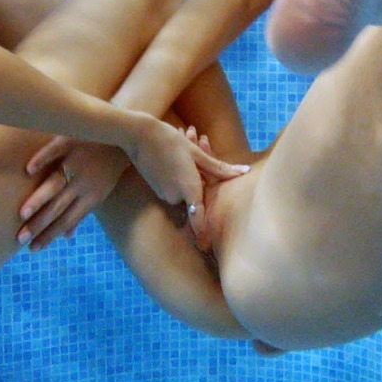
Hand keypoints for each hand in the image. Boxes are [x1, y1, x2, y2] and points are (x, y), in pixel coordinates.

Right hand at [18, 136, 128, 250]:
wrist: (126, 135)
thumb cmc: (109, 167)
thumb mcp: (101, 192)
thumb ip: (82, 213)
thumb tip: (67, 237)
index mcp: (91, 197)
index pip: (67, 221)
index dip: (49, 236)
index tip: (31, 249)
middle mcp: (83, 183)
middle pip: (58, 208)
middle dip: (39, 225)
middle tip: (19, 239)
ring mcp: (77, 162)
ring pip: (55, 183)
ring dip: (40, 198)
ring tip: (23, 213)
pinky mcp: (72, 141)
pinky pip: (55, 150)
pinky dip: (42, 159)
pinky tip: (28, 170)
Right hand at [128, 114, 248, 236]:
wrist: (138, 135)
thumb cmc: (169, 140)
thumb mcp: (196, 153)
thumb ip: (220, 168)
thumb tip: (243, 172)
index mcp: (189, 188)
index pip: (198, 216)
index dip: (203, 231)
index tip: (207, 245)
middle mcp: (176, 196)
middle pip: (195, 193)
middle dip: (200, 175)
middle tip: (200, 139)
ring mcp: (164, 194)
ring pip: (184, 189)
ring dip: (188, 173)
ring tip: (185, 139)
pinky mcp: (156, 189)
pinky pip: (173, 186)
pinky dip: (176, 174)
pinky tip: (171, 152)